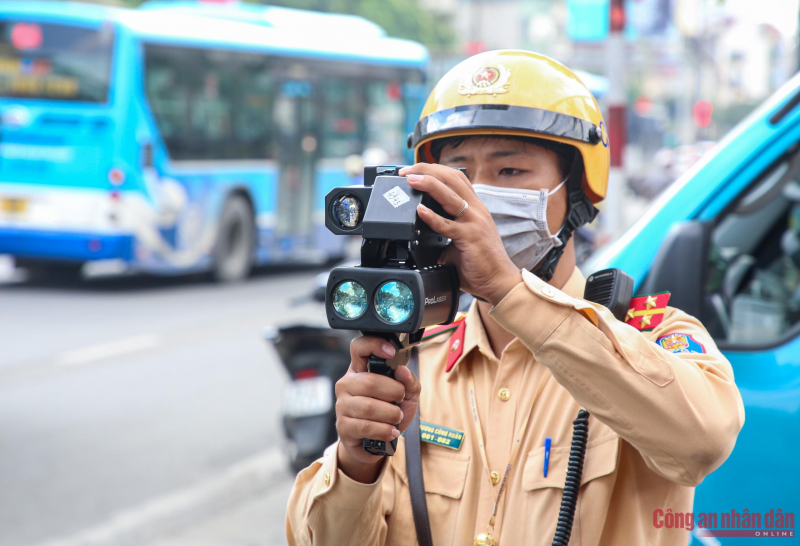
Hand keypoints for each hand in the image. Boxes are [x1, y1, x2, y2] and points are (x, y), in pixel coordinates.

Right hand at [335, 335, 420, 482]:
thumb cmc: (389, 413)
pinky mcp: (343, 426)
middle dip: (393, 392)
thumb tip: (402, 371)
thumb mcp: (407, 395)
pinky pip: (365, 426)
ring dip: (390, 414)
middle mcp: (347, 384)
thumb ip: (409, 382)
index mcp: (360, 369)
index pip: (358, 347)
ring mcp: (342, 405)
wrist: (377, 442)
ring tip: (396, 418)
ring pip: (368, 406)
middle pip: (370, 382)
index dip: (373, 345)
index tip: (390, 352)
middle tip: (401, 399)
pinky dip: (383, 430)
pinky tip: (391, 431)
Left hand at [399, 163, 521, 304]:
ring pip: (450, 195)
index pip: (456, 178)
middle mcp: (476, 210)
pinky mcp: (471, 237)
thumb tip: (421, 230)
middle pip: (452, 178)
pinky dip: (432, 216)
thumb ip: (444, 230)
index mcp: (474, 208)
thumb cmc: (480, 263)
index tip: (414, 170)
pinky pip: (448, 225)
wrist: (499, 281)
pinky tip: (420, 210)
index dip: (435, 169)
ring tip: (410, 179)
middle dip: (427, 169)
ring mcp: (475, 222)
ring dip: (428, 183)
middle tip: (405, 170)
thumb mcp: (461, 238)